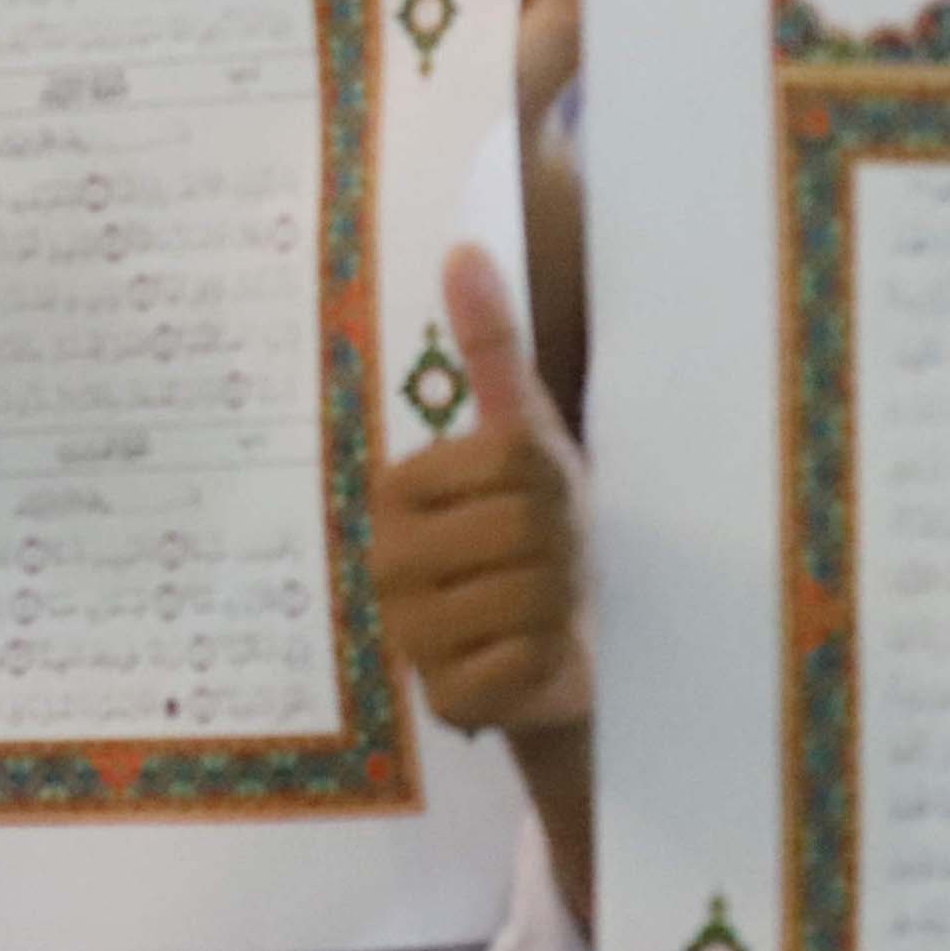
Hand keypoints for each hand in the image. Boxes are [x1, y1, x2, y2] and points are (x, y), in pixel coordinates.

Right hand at [370, 244, 590, 734]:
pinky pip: (523, 662)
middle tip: (554, 559)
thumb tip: (465, 250)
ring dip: (561, 604)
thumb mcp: (522, 437)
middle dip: (563, 545)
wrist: (560, 647)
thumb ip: (492, 347)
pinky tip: (534, 657)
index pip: (509, 461)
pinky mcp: (444, 700)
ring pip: (529, 595)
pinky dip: (548, 659)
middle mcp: (386, 559)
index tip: (539, 501)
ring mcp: (409, 635)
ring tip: (545, 605)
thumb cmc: (539, 531)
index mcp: (395, 487)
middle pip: (524, 529)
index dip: (552, 481)